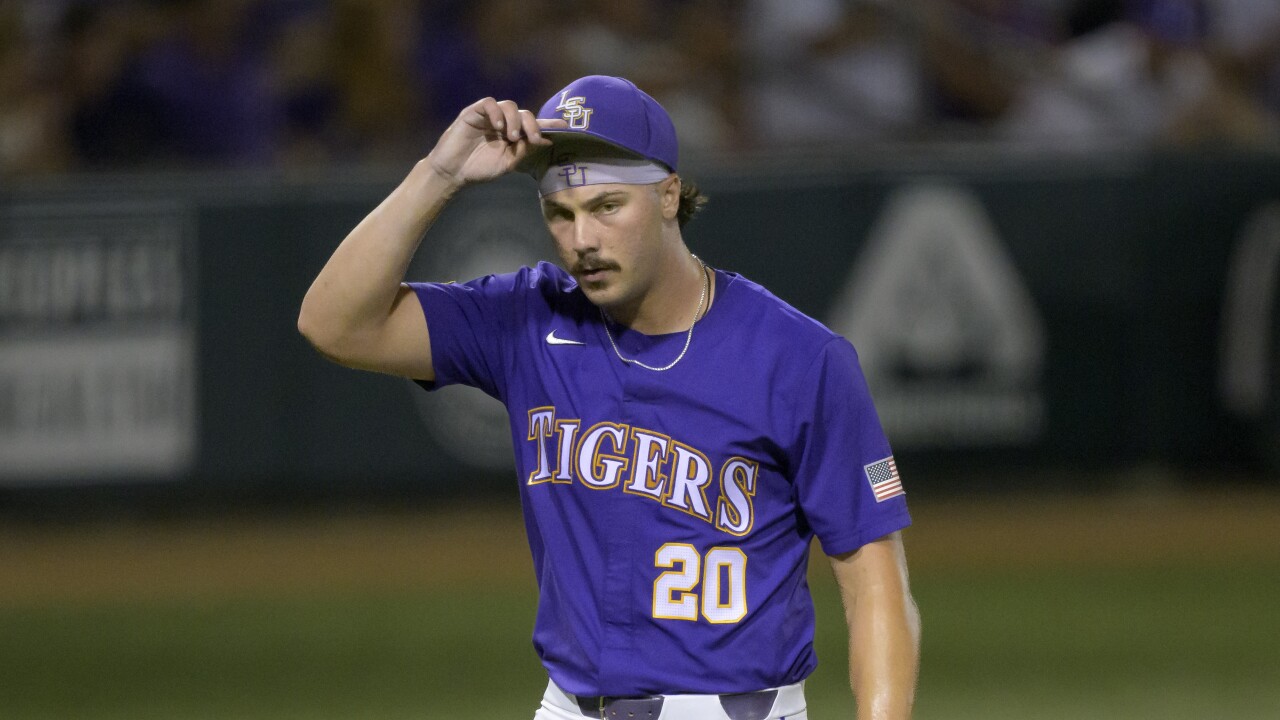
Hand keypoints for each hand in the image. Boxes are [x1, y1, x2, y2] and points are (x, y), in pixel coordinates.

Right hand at [426, 98, 565, 186]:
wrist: (454, 172)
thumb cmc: (480, 168)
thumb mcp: (508, 163)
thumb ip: (525, 151)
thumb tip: (548, 141)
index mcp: (513, 135)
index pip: (534, 126)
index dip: (549, 124)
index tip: (565, 127)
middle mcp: (503, 122)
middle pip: (525, 113)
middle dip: (533, 124)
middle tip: (533, 138)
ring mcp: (489, 116)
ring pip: (509, 105)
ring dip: (515, 120)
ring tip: (511, 137)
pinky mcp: (474, 112)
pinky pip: (489, 103)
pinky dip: (497, 112)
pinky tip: (498, 127)